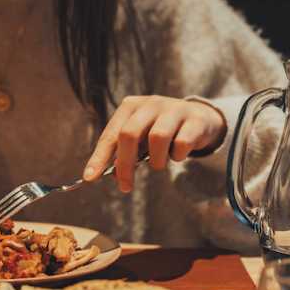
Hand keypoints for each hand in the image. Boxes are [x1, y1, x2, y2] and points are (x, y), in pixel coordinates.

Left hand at [83, 95, 225, 191]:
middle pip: (130, 133)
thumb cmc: (160, 131)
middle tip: (125, 186)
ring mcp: (174, 108)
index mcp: (131, 107)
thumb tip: (114, 175)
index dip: (99, 157)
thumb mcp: (140, 140)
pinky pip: (182, 143)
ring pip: (158, 137)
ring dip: (156, 160)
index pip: (111, 134)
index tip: (90, 177)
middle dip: (125, 164)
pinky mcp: (195, 119)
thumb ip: (125, 154)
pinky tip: (178, 154)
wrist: (199, 119)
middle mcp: (150, 104)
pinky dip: (177, 156)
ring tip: (159, 163)